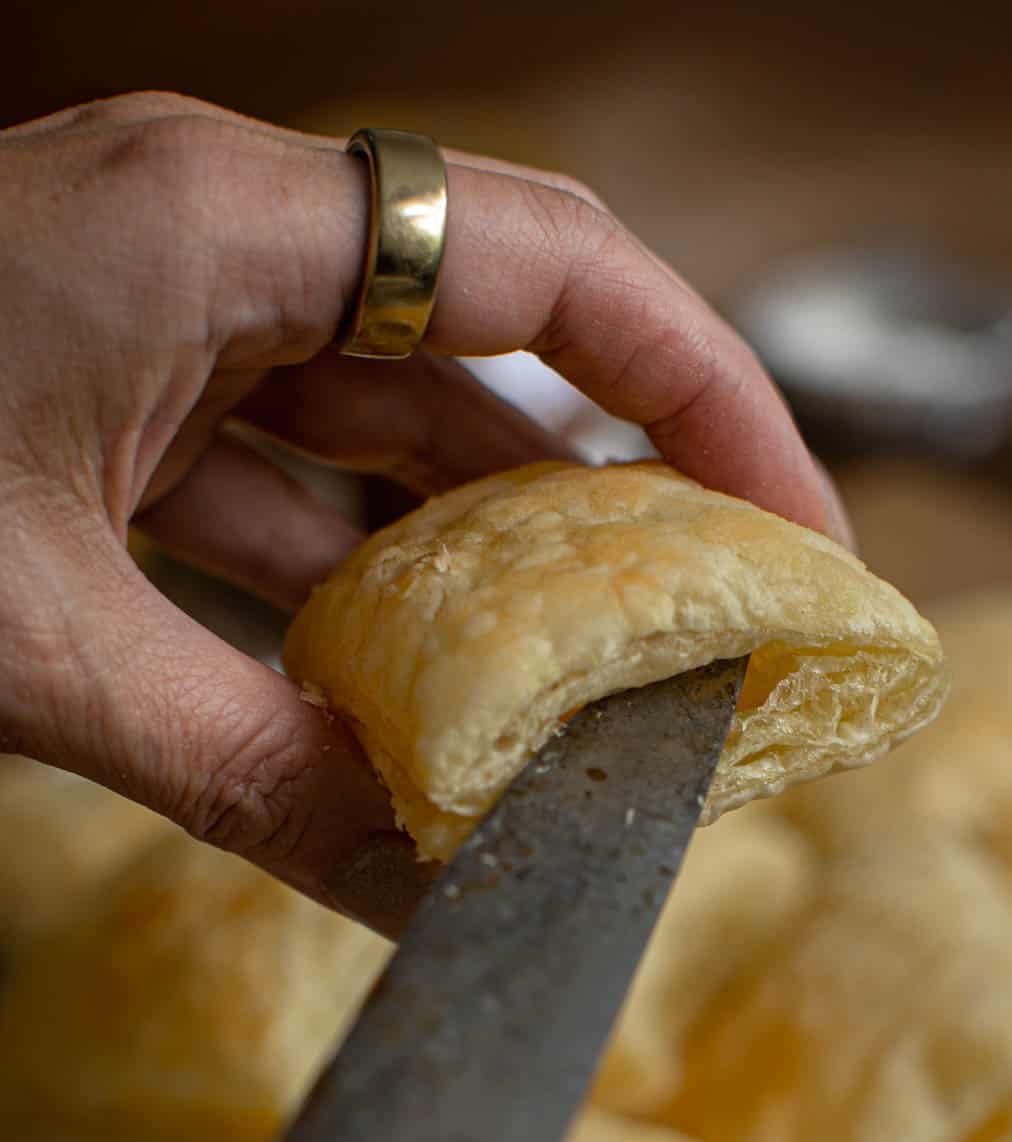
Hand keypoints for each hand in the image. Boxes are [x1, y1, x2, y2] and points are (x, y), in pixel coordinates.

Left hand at [0, 92, 841, 923]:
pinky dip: (342, 599)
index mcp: (208, 224)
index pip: (542, 257)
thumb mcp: (33, 650)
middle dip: (602, 503)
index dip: (703, 385)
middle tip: (704, 642)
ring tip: (576, 705)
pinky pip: (271, 489)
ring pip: (377, 437)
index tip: (794, 520)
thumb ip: (248, 773)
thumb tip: (422, 905)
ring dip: (470, 574)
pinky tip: (405, 710)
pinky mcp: (99, 399)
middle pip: (481, 356)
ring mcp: (147, 318)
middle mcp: (201, 241)